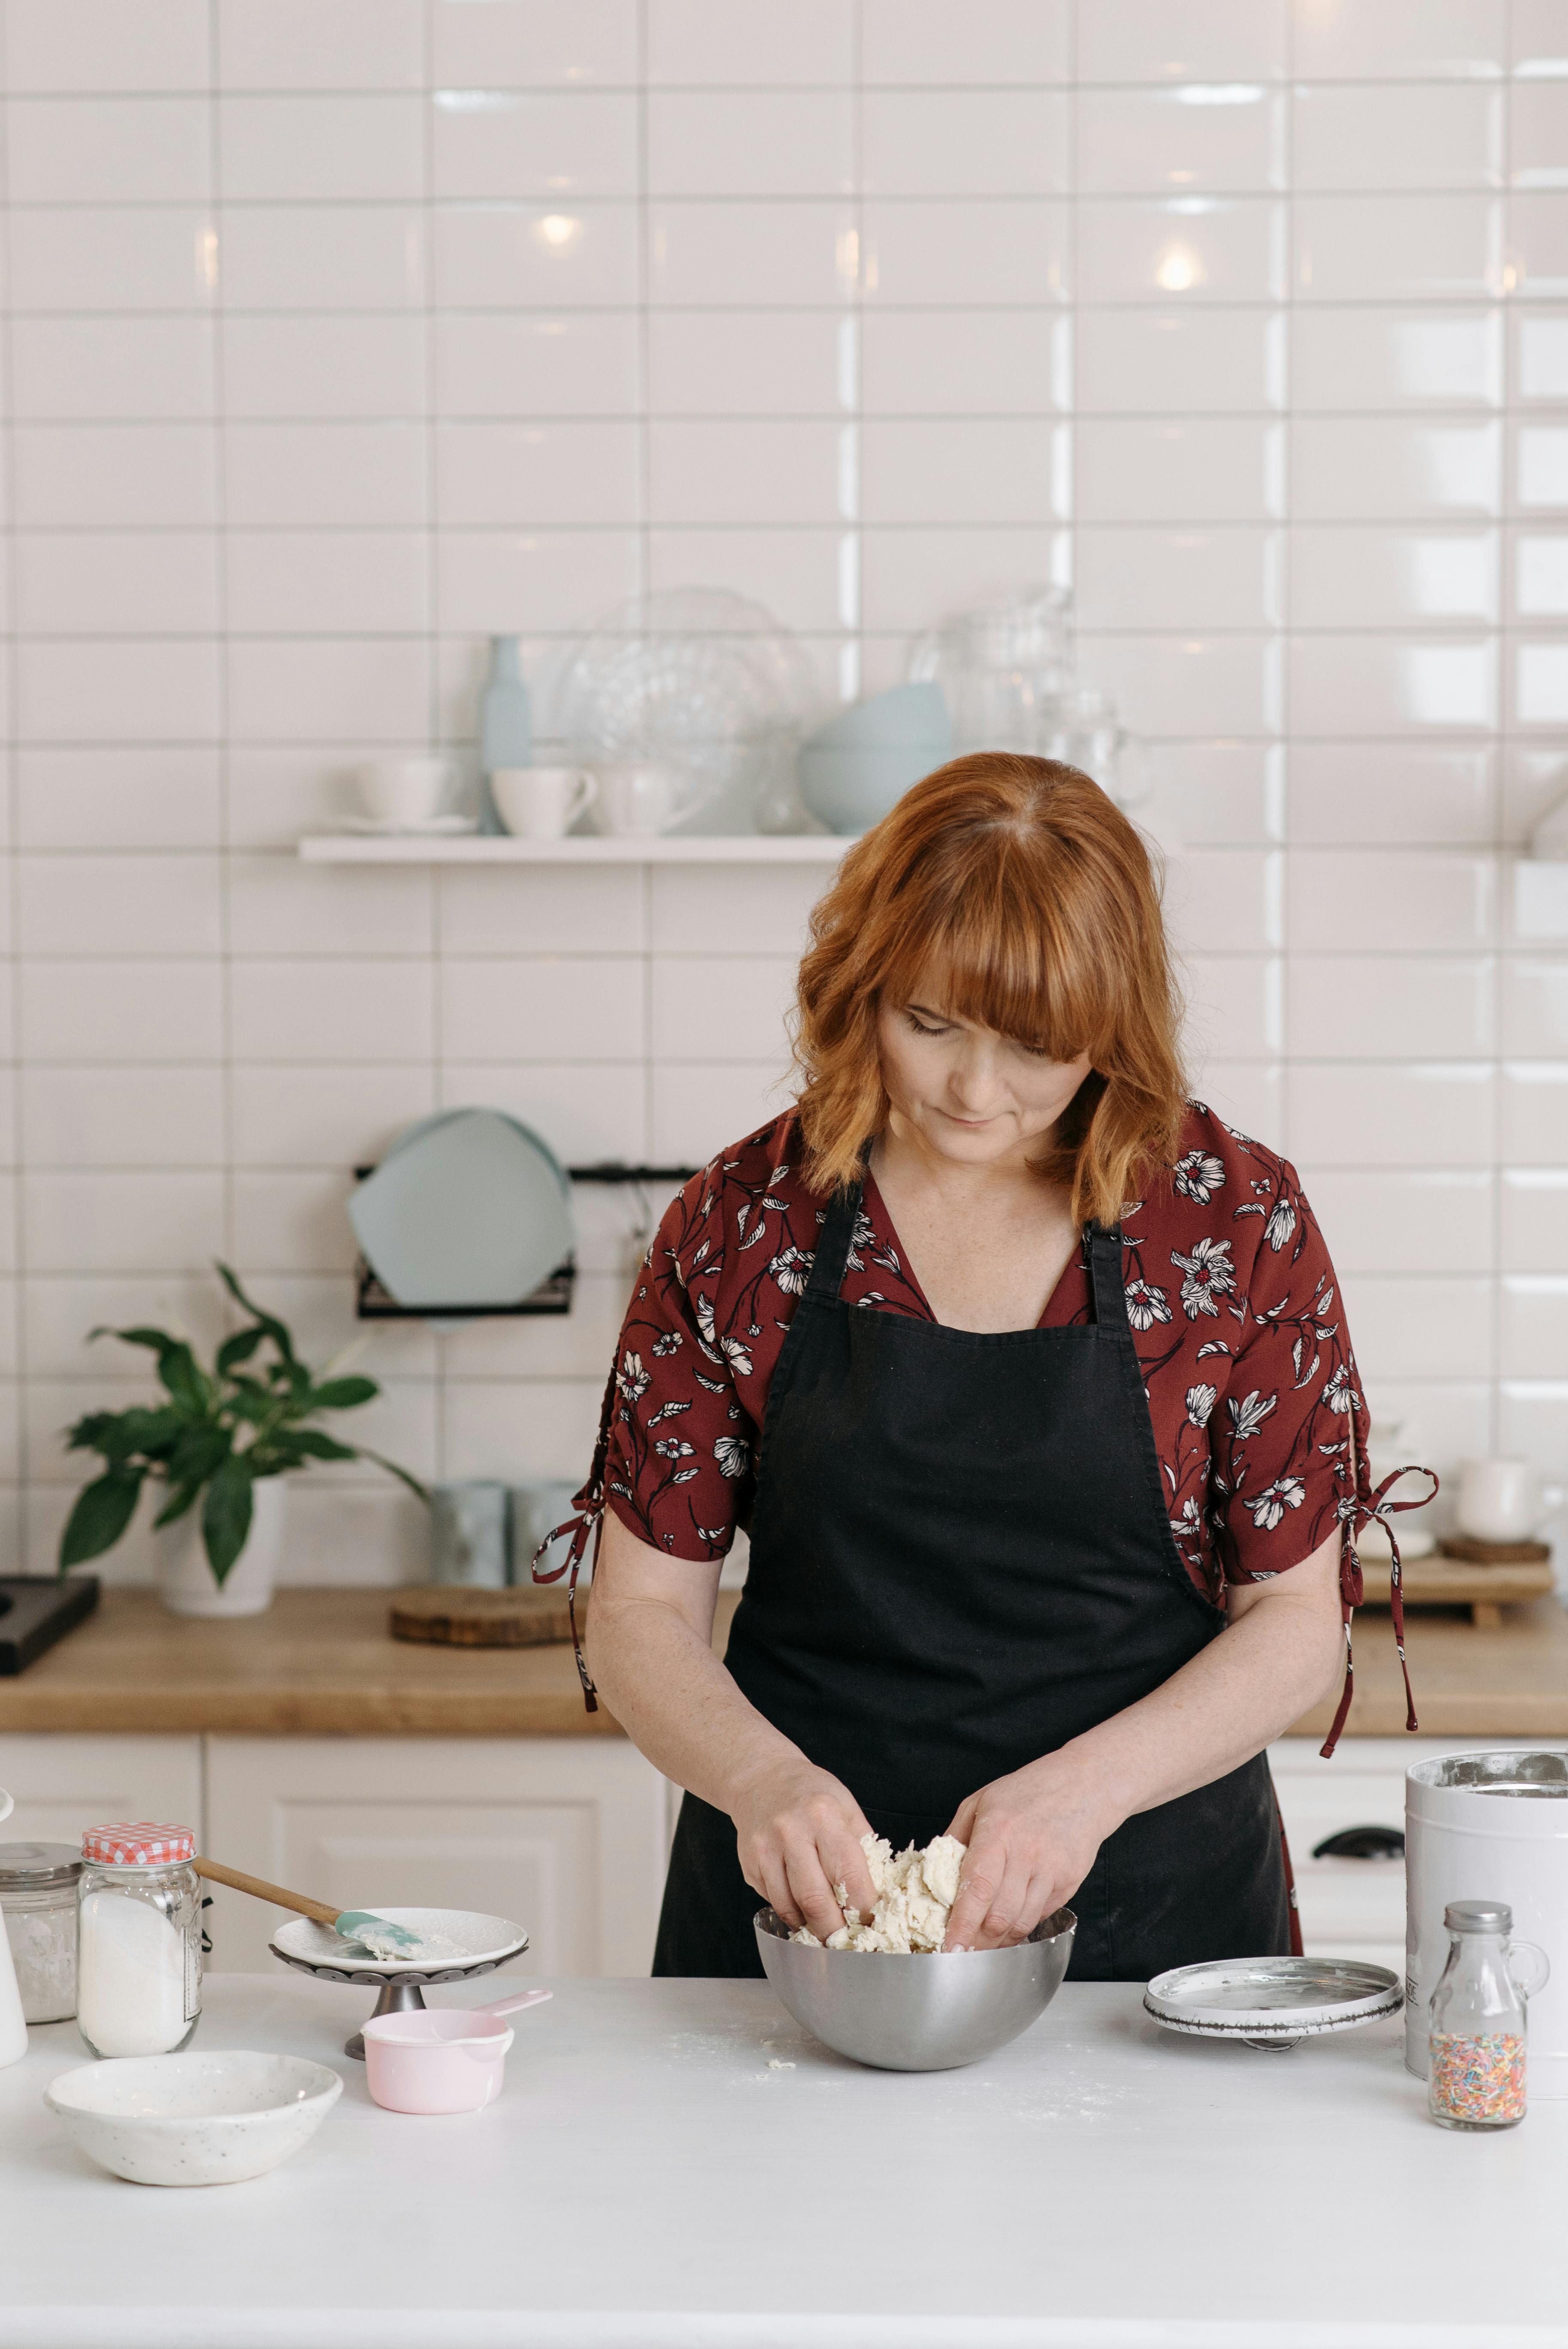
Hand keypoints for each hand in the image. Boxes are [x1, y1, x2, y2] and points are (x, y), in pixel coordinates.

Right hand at [728, 1753, 878, 1942]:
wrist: (762, 1778)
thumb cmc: (812, 1794)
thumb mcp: (847, 1808)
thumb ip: (863, 1848)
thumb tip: (880, 1895)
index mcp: (824, 1816)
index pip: (849, 1875)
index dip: (864, 1908)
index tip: (874, 1923)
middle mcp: (791, 1832)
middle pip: (816, 1900)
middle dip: (835, 1931)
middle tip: (849, 1941)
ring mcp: (765, 1850)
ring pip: (790, 1908)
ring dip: (811, 1927)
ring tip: (827, 1931)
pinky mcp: (749, 1864)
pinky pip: (773, 1902)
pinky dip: (792, 1913)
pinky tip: (804, 1909)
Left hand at [943, 1757, 1117, 1951]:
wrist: (1083, 1785)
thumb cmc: (1028, 1791)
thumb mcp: (980, 1802)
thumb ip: (954, 1837)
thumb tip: (932, 1872)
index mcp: (998, 1831)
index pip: (978, 1889)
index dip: (962, 1925)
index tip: (949, 1948)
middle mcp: (1026, 1853)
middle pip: (998, 1916)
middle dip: (977, 1941)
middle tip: (961, 1949)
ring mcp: (1051, 1870)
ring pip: (1020, 1924)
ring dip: (999, 1941)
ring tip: (982, 1943)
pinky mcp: (1069, 1883)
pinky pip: (1040, 1917)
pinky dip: (1021, 1928)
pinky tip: (1008, 1925)